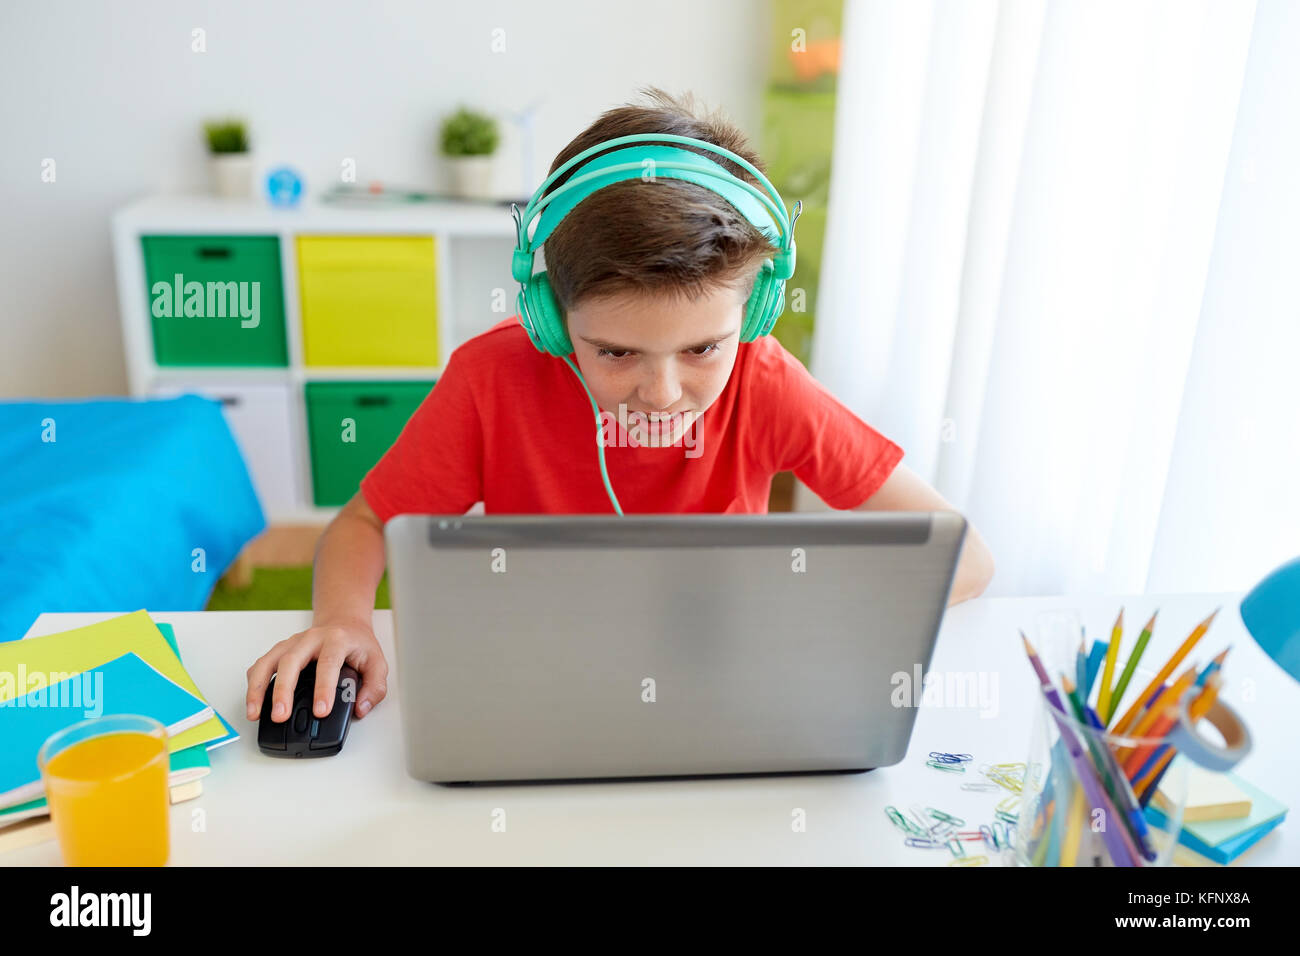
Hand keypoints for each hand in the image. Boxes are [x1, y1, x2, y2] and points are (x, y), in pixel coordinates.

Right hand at [245, 622, 388, 723]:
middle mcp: (310, 639)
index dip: (324, 689)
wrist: (343, 622)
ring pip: (269, 662)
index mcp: (336, 640)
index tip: (321, 711)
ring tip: (255, 713)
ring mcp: (291, 643)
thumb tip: (360, 709)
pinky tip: (253, 701)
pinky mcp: (279, 650)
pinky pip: (261, 665)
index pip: (328, 664)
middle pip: (291, 661)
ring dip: (259, 689)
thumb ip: (375, 688)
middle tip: (280, 715)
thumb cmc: (357, 644)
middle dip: (283, 690)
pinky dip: (254, 683)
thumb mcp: (377, 662)